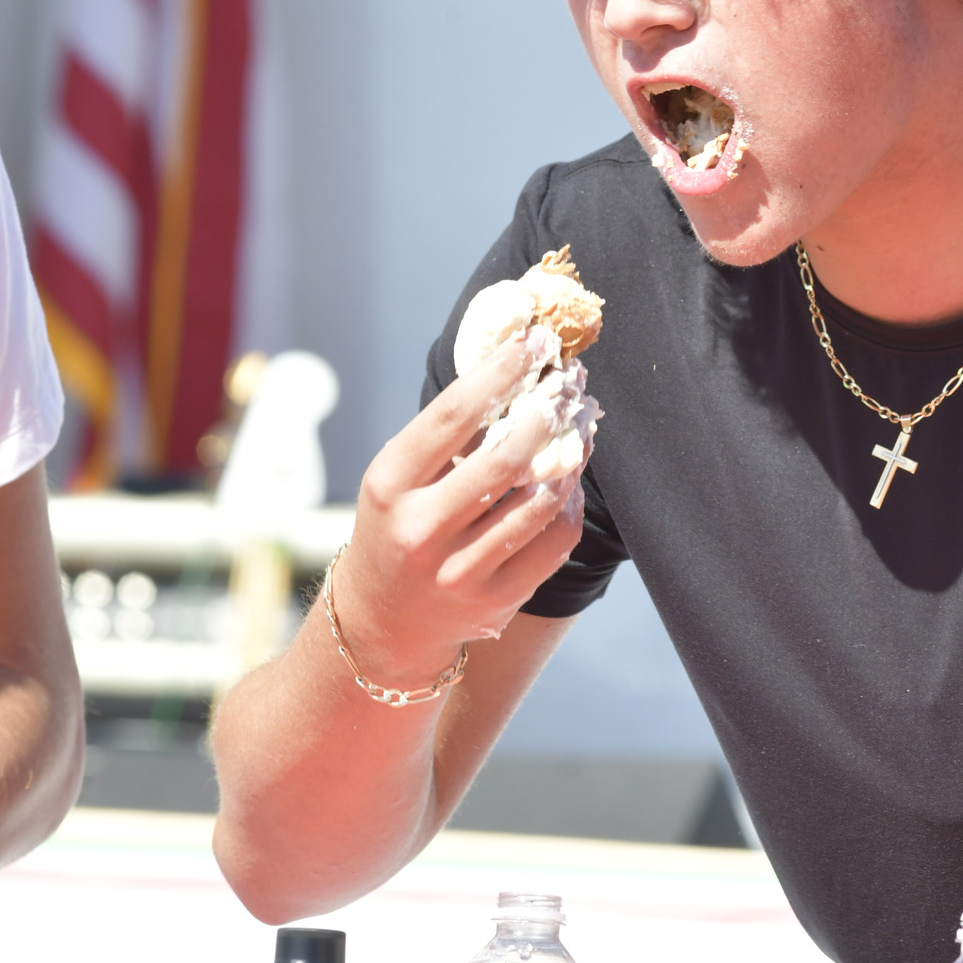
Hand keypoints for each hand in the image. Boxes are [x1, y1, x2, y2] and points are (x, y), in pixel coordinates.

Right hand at [334, 334, 586, 687]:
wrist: (383, 622)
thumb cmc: (399, 524)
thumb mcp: (400, 476)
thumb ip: (449, 432)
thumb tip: (516, 364)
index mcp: (388, 485)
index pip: (451, 416)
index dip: (500, 372)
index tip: (534, 341)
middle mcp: (420, 531)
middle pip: (504, 459)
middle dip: (546, 411)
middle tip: (569, 382)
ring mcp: (459, 571)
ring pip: (539, 501)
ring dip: (571, 453)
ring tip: (580, 421)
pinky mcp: (496, 599)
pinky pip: (553, 540)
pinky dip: (569, 500)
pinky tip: (569, 476)